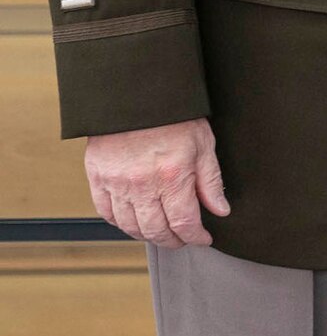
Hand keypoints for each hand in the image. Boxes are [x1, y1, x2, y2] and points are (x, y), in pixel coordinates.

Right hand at [84, 118, 228, 249]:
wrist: (136, 95)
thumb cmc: (174, 116)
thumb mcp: (203, 144)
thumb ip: (211, 181)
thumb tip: (220, 210)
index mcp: (172, 176)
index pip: (184, 222)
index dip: (195, 236)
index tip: (202, 238)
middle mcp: (142, 185)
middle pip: (156, 230)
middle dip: (173, 240)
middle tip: (183, 239)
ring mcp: (116, 184)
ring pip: (131, 226)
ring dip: (148, 235)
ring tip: (161, 233)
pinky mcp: (97, 178)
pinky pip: (107, 213)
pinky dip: (121, 223)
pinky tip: (134, 221)